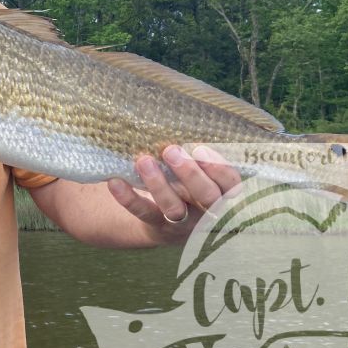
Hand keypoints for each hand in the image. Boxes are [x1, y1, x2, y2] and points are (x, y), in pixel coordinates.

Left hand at [107, 145, 240, 241]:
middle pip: (208, 198)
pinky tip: (116, 182)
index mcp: (222, 195)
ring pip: (175, 209)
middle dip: (190, 174)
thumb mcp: (200, 172)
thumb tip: (182, 120)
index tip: (199, 149)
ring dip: (159, 185)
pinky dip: (129, 198)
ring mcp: (182, 223)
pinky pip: (144, 213)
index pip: (231, 185)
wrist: (165, 220)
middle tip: (171, 151)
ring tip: (144, 161)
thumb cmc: (187, 184)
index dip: (219, 170)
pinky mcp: (157, 226)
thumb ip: (198, 156)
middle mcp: (207, 212)